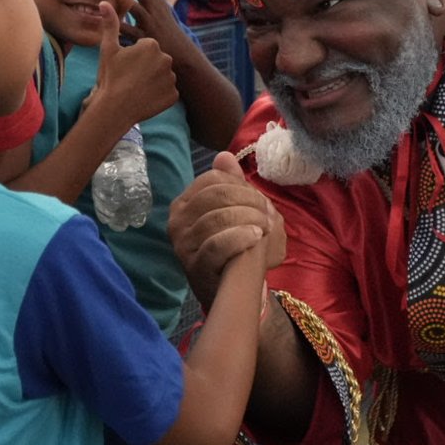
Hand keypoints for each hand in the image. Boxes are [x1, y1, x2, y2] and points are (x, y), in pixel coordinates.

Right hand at [93, 0, 177, 124]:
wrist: (115, 108)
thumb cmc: (110, 76)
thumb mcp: (108, 49)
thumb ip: (110, 24)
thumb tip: (104, 2)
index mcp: (152, 45)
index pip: (147, 47)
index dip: (135, 57)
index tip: (126, 66)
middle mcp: (166, 58)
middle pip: (157, 61)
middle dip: (147, 68)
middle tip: (131, 78)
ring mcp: (171, 78)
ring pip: (163, 76)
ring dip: (154, 81)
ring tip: (138, 88)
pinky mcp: (174, 94)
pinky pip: (168, 92)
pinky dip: (160, 95)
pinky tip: (146, 98)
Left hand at [122, 0, 188, 51]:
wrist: (181, 53)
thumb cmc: (165, 26)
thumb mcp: (161, 4)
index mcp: (155, 0)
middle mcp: (154, 9)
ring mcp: (151, 23)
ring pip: (136, 10)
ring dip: (123, 3)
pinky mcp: (147, 39)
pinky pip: (133, 34)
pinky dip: (122, 30)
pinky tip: (109, 27)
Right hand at [170, 153, 284, 308]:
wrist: (231, 288)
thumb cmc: (233, 246)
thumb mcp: (234, 211)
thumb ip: (230, 183)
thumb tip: (225, 156)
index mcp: (184, 203)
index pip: (212, 179)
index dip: (241, 185)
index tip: (260, 200)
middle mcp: (177, 221)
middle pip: (216, 194)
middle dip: (249, 201)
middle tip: (267, 215)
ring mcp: (183, 245)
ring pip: (218, 218)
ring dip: (250, 219)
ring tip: (264, 228)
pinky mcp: (194, 266)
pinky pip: (217, 244)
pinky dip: (241, 237)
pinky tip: (256, 237)